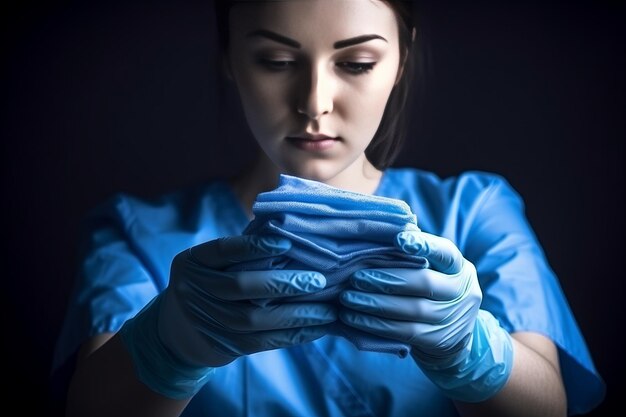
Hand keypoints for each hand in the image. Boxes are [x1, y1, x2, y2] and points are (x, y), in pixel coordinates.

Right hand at [120, 235, 336, 398]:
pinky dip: (291, 336)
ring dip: (295, 315)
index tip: (287, 243)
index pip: (223, 250)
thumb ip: (242, 252)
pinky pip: (261, 342)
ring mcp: (205, 320)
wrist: (177, 331)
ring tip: (327, 310)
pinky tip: (316, 328)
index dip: (254, 246)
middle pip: (240, 286)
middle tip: (319, 281)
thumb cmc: (210, 283)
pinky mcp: (222, 346)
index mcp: (192, 262)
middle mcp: (193, 290)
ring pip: (253, 319)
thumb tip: (293, 233)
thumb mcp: (212, 263)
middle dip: (283, 283)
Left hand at [339, 231, 480, 358]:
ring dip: (375, 304)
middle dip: (386, 280)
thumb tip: (375, 237)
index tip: (399, 239)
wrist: (454, 334)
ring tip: (348, 298)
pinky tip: (354, 318)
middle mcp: (461, 292)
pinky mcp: (438, 341)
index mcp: (458, 267)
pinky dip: (376, 325)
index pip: (445, 252)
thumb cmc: (430, 289)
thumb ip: (411, 256)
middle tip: (355, 278)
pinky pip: (404, 332)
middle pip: (425, 283)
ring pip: (412, 310)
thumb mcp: (432, 269)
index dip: (424, 245)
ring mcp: (452, 318)